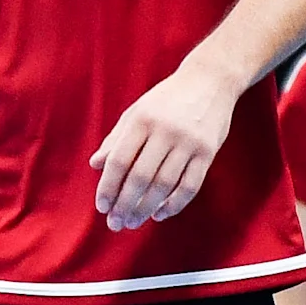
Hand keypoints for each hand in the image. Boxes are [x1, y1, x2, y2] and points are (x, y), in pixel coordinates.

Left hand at [89, 57, 237, 230]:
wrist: (210, 80)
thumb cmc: (167, 99)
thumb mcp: (137, 111)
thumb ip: (116, 138)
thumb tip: (95, 165)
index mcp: (142, 120)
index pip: (119, 160)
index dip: (108, 187)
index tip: (102, 207)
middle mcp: (165, 131)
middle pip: (140, 177)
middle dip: (125, 205)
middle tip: (115, 224)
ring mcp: (188, 142)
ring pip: (164, 185)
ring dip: (146, 208)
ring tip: (134, 222)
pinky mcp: (208, 152)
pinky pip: (189, 186)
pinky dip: (174, 204)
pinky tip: (160, 213)